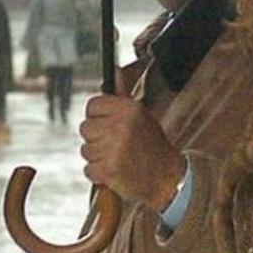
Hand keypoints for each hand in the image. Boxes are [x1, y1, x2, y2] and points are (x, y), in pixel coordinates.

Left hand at [79, 93, 184, 211]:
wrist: (167, 178)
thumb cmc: (153, 147)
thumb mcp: (142, 116)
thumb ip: (122, 98)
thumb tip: (113, 74)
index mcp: (129, 109)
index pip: (93, 105)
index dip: (96, 116)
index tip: (104, 124)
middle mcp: (121, 126)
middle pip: (85, 128)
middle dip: (96, 138)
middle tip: (113, 145)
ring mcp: (114, 148)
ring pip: (85, 150)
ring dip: (97, 157)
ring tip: (117, 158)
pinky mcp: (108, 169)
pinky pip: (89, 169)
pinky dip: (98, 174)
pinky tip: (114, 170)